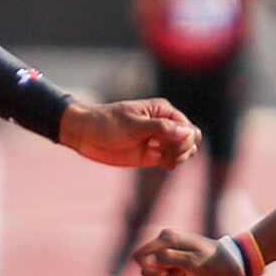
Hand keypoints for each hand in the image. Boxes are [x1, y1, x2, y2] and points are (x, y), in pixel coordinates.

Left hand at [63, 97, 199, 170]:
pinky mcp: (151, 154)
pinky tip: (160, 162)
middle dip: (183, 149)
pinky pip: (171, 160)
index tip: (167, 144)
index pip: (188, 127)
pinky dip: (170, 163)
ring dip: (178, 157)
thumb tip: (187, 132)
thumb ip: (161, 128)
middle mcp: (164, 125)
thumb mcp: (134, 125)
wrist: (86, 134)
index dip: (184, 139)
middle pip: (190, 139)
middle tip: (165, 153)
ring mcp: (158, 140)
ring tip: (162, 159)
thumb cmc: (107, 123)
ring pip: (183, 151)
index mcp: (163, 111)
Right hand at [132, 230, 246, 275]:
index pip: (139, 256)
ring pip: (153, 274)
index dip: (150, 270)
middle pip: (145, 267)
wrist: (229, 265)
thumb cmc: (213, 263)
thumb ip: (168, 259)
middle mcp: (164, 242)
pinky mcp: (171, 261)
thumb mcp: (192, 262)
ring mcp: (167, 251)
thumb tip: (147, 261)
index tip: (168, 273)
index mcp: (167, 238)